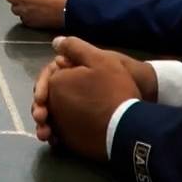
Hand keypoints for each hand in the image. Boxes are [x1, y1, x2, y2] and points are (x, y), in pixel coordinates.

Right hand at [41, 36, 141, 160]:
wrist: (141, 105)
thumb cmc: (119, 80)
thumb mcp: (100, 60)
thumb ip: (77, 50)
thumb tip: (56, 42)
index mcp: (75, 72)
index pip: (49, 78)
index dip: (41, 88)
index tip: (41, 100)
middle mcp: (73, 89)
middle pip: (48, 98)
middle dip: (40, 108)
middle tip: (41, 118)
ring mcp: (76, 108)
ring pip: (52, 114)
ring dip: (44, 123)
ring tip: (45, 133)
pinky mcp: (81, 125)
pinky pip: (61, 128)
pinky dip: (54, 133)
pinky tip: (54, 140)